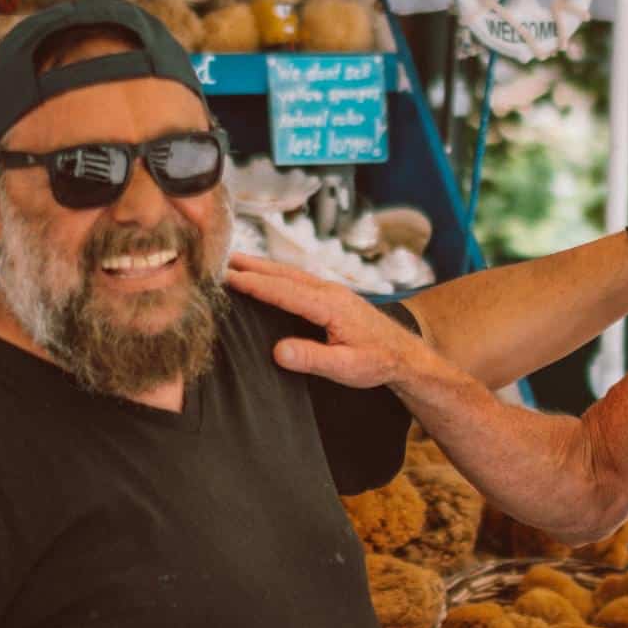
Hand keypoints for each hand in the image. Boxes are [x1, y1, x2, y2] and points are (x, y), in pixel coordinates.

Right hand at [225, 253, 426, 388]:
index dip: (254, 284)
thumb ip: (312, 358)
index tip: (227, 278)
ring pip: (291, 274)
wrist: (405, 355)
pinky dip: (278, 274)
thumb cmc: (378, 362)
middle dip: (252, 266)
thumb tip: (278, 351)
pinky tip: (268, 277)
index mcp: (330, 306)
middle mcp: (330, 292)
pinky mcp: (333, 297)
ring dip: (263, 267)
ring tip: (236, 262)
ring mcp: (332, 292)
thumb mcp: (347, 367)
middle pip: (284, 274)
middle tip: (221, 260)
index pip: (284, 291)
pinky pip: (299, 280)